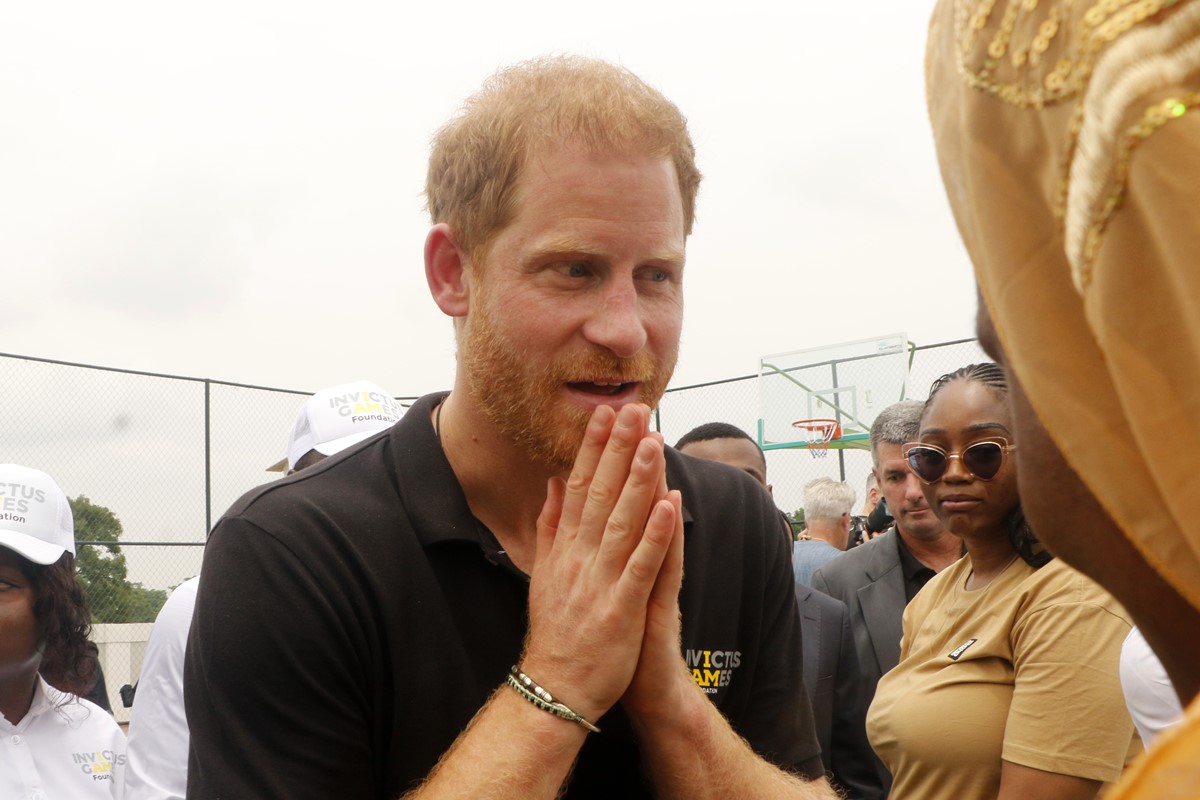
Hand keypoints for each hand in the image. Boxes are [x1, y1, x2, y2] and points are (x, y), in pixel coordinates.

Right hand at [521, 404, 679, 721]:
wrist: (555, 689)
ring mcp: (600, 581)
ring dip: (638, 480)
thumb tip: (552, 482)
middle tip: (634, 409)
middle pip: (600, 493)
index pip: (578, 486)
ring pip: (621, 521)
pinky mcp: (621, 607)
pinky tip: (669, 505)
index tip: (605, 413)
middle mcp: (579, 557)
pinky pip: (642, 565)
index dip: (593, 448)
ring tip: (653, 442)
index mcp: (564, 548)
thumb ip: (550, 526)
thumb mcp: (543, 573)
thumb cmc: (555, 632)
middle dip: (618, 449)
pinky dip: (656, 534)